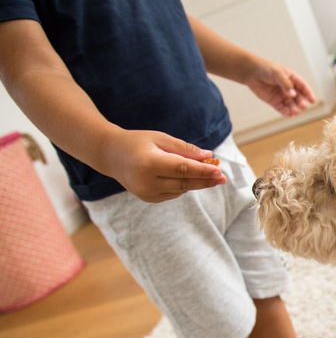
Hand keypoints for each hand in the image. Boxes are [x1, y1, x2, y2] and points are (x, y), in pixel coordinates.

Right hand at [101, 130, 226, 202]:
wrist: (111, 155)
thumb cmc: (138, 142)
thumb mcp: (160, 138)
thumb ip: (184, 149)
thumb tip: (208, 155)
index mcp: (149, 163)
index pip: (183, 169)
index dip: (203, 171)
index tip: (219, 171)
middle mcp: (147, 182)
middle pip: (184, 183)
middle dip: (205, 180)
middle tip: (223, 178)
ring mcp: (147, 193)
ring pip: (180, 190)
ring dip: (197, 183)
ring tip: (213, 176)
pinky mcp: (148, 198)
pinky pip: (173, 193)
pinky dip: (184, 186)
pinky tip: (191, 179)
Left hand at [244, 59, 315, 116]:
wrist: (251, 72)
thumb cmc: (266, 69)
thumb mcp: (277, 73)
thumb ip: (285, 83)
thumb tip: (292, 94)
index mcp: (293, 79)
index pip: (303, 87)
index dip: (309, 93)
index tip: (312, 100)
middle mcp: (289, 89)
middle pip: (299, 97)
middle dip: (301, 102)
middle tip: (303, 106)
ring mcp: (282, 96)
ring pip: (291, 105)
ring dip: (294, 109)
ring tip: (295, 112)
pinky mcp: (275, 102)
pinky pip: (282, 109)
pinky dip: (286, 112)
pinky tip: (289, 114)